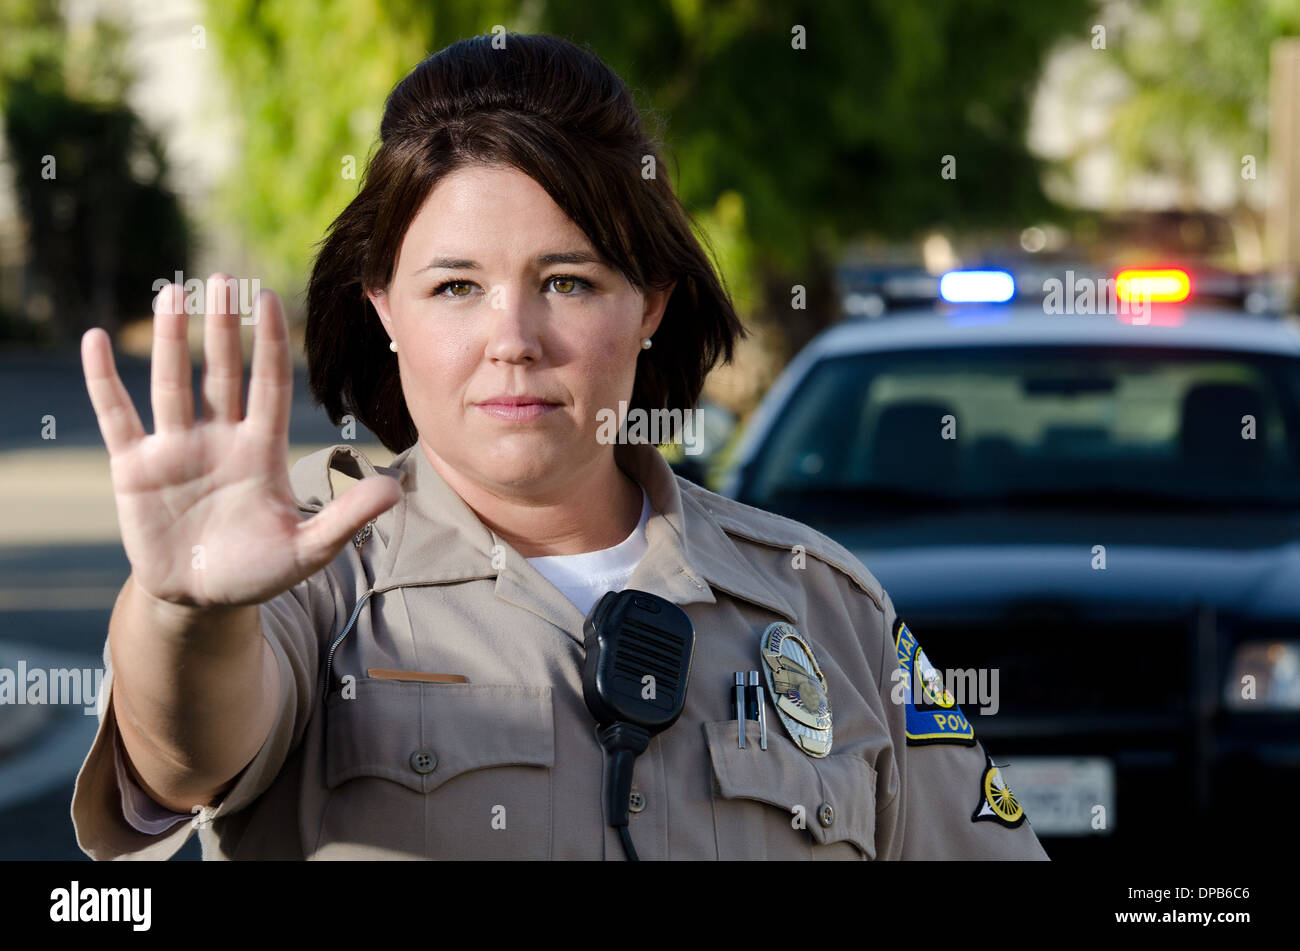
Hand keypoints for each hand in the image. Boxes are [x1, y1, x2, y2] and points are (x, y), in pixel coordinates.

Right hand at [81, 274, 402, 608]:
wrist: (202, 598)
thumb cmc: (259, 569)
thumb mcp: (308, 549)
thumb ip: (347, 518)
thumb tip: (395, 490)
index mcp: (261, 451)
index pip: (268, 386)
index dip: (269, 344)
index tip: (270, 298)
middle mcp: (219, 439)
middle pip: (222, 374)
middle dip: (223, 328)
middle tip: (223, 278)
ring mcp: (175, 450)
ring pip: (172, 384)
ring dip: (171, 341)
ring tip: (172, 292)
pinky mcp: (134, 468)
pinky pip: (117, 416)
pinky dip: (103, 380)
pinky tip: (96, 339)